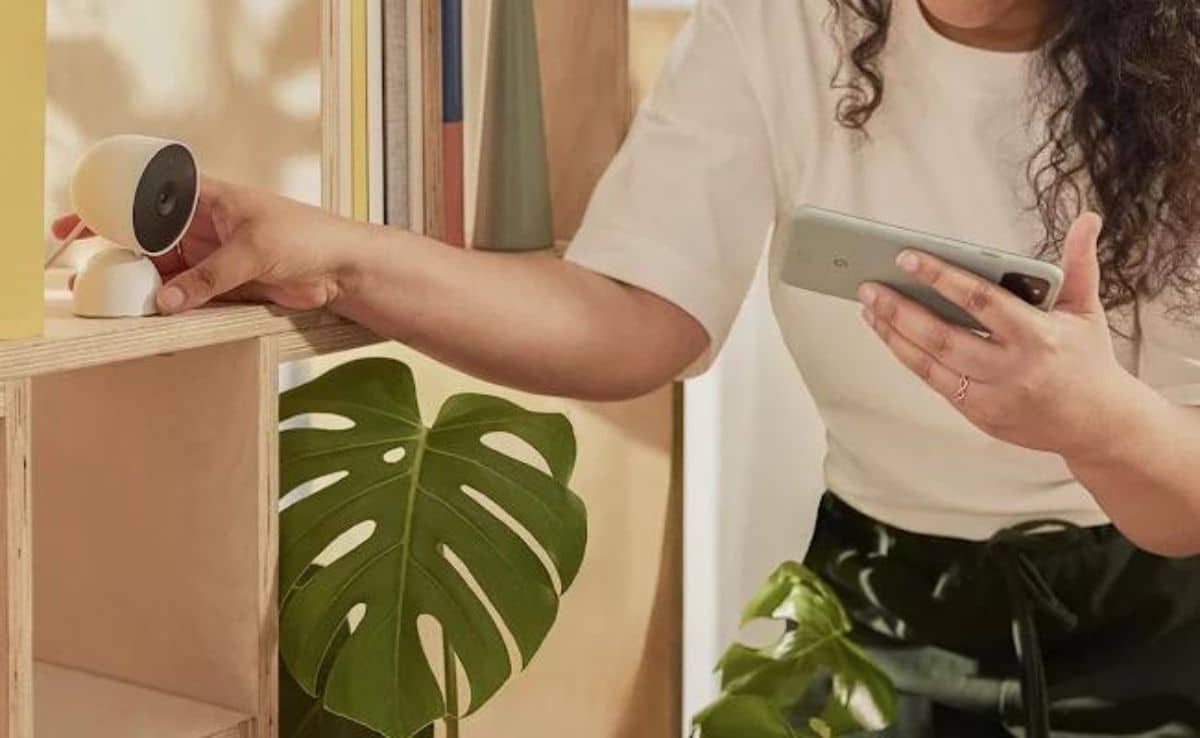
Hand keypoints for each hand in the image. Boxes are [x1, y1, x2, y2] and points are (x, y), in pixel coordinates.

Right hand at [52, 177, 360, 313]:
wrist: (341, 267)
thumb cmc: (306, 237)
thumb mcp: (254, 251)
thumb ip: (209, 277)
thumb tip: (166, 300)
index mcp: (205, 196)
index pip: (146, 194)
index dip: (108, 203)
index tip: (75, 219)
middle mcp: (200, 223)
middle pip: (143, 234)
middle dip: (110, 248)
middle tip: (78, 267)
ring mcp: (207, 254)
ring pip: (159, 267)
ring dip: (133, 280)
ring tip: (100, 294)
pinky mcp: (219, 283)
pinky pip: (182, 293)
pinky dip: (163, 302)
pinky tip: (142, 310)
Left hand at [858, 213, 1136, 456]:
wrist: (1099, 425)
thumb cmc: (1087, 358)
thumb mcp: (1087, 309)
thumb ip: (1079, 263)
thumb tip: (1086, 218)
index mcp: (1038, 336)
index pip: (981, 301)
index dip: (941, 278)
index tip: (907, 257)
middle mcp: (1013, 369)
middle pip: (943, 336)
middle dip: (900, 310)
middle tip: (868, 285)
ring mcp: (993, 396)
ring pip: (931, 363)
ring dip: (894, 334)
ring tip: (869, 307)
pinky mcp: (980, 415)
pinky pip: (934, 382)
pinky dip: (908, 357)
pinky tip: (889, 334)